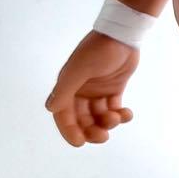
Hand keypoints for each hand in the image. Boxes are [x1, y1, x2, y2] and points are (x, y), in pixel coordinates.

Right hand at [46, 32, 138, 146]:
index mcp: (68, 87)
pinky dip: (120, 114)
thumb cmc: (98, 50)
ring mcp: (98, 91)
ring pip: (98, 116)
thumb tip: (51, 109)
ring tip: (118, 118)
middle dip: (91, 130)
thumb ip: (65, 89)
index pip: (64, 115)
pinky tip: (127, 114)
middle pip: (82, 119)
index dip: (70, 130)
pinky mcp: (114, 88)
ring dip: (108, 122)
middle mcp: (80, 91)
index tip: (80, 143)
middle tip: (104, 137)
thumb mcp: (79, 69)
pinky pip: (114, 108)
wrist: (123, 34)